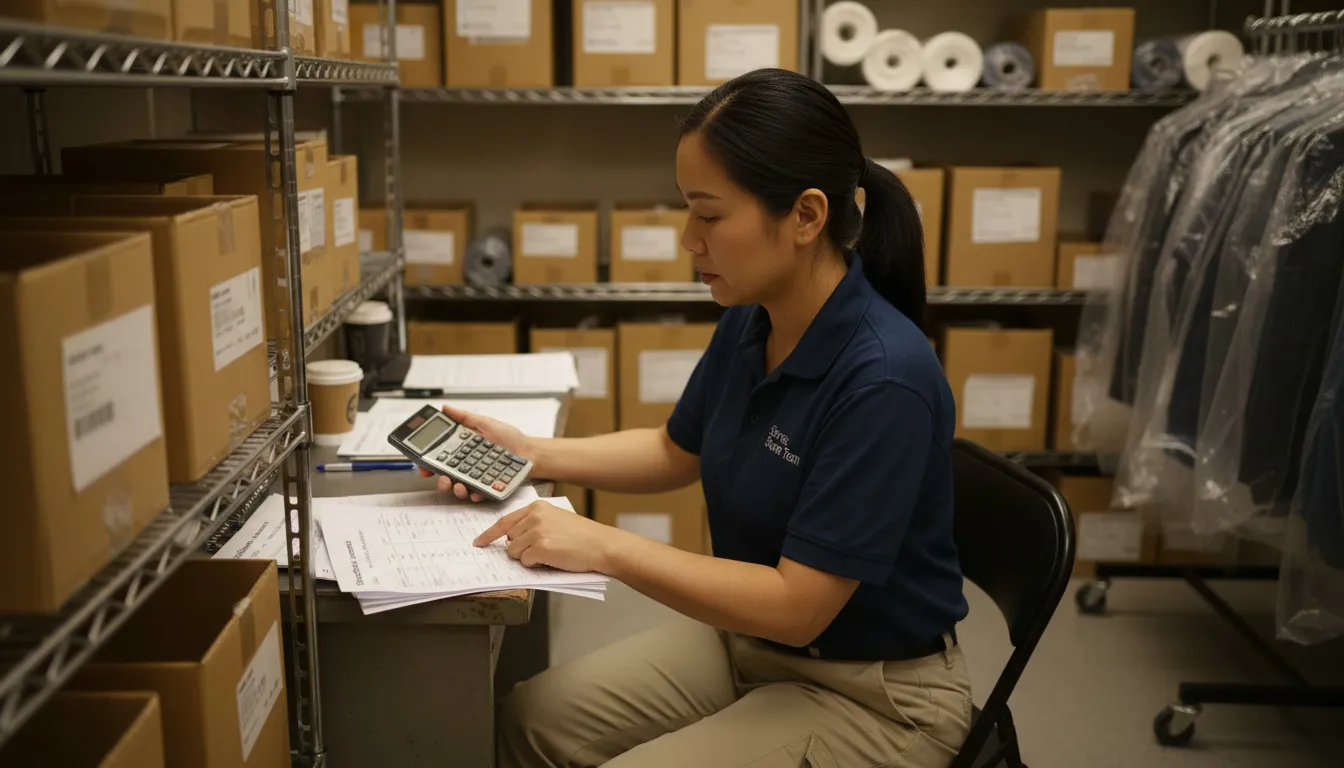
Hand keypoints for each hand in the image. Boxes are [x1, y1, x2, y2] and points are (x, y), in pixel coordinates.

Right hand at [418, 404, 538, 500]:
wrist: (530, 451)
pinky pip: (479, 494)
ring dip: (455, 489)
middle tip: (443, 479)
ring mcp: (477, 478)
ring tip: (459, 486)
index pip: (440, 458)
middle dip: (440, 480)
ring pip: (459, 488)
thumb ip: (465, 418)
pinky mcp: (489, 487)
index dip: (428, 463)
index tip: (423, 466)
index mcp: (463, 450)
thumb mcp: (485, 423)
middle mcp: (467, 465)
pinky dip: (476, 494)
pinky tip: (476, 492)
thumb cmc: (509, 437)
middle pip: (446, 476)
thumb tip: (445, 408)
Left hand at [473, 500, 616, 572]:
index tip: (479, 542)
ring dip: (528, 557)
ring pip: (514, 553)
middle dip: (520, 548)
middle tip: (543, 548)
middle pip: (509, 539)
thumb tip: (511, 540)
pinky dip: (536, 565)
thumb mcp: (556, 519)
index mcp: (537, 507)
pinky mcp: (540, 548)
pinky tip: (553, 558)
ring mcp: (536, 532)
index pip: (505, 521)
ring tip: (550, 552)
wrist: (601, 544)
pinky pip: (525, 562)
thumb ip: (533, 524)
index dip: (489, 534)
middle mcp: (534, 517)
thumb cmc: (582, 535)